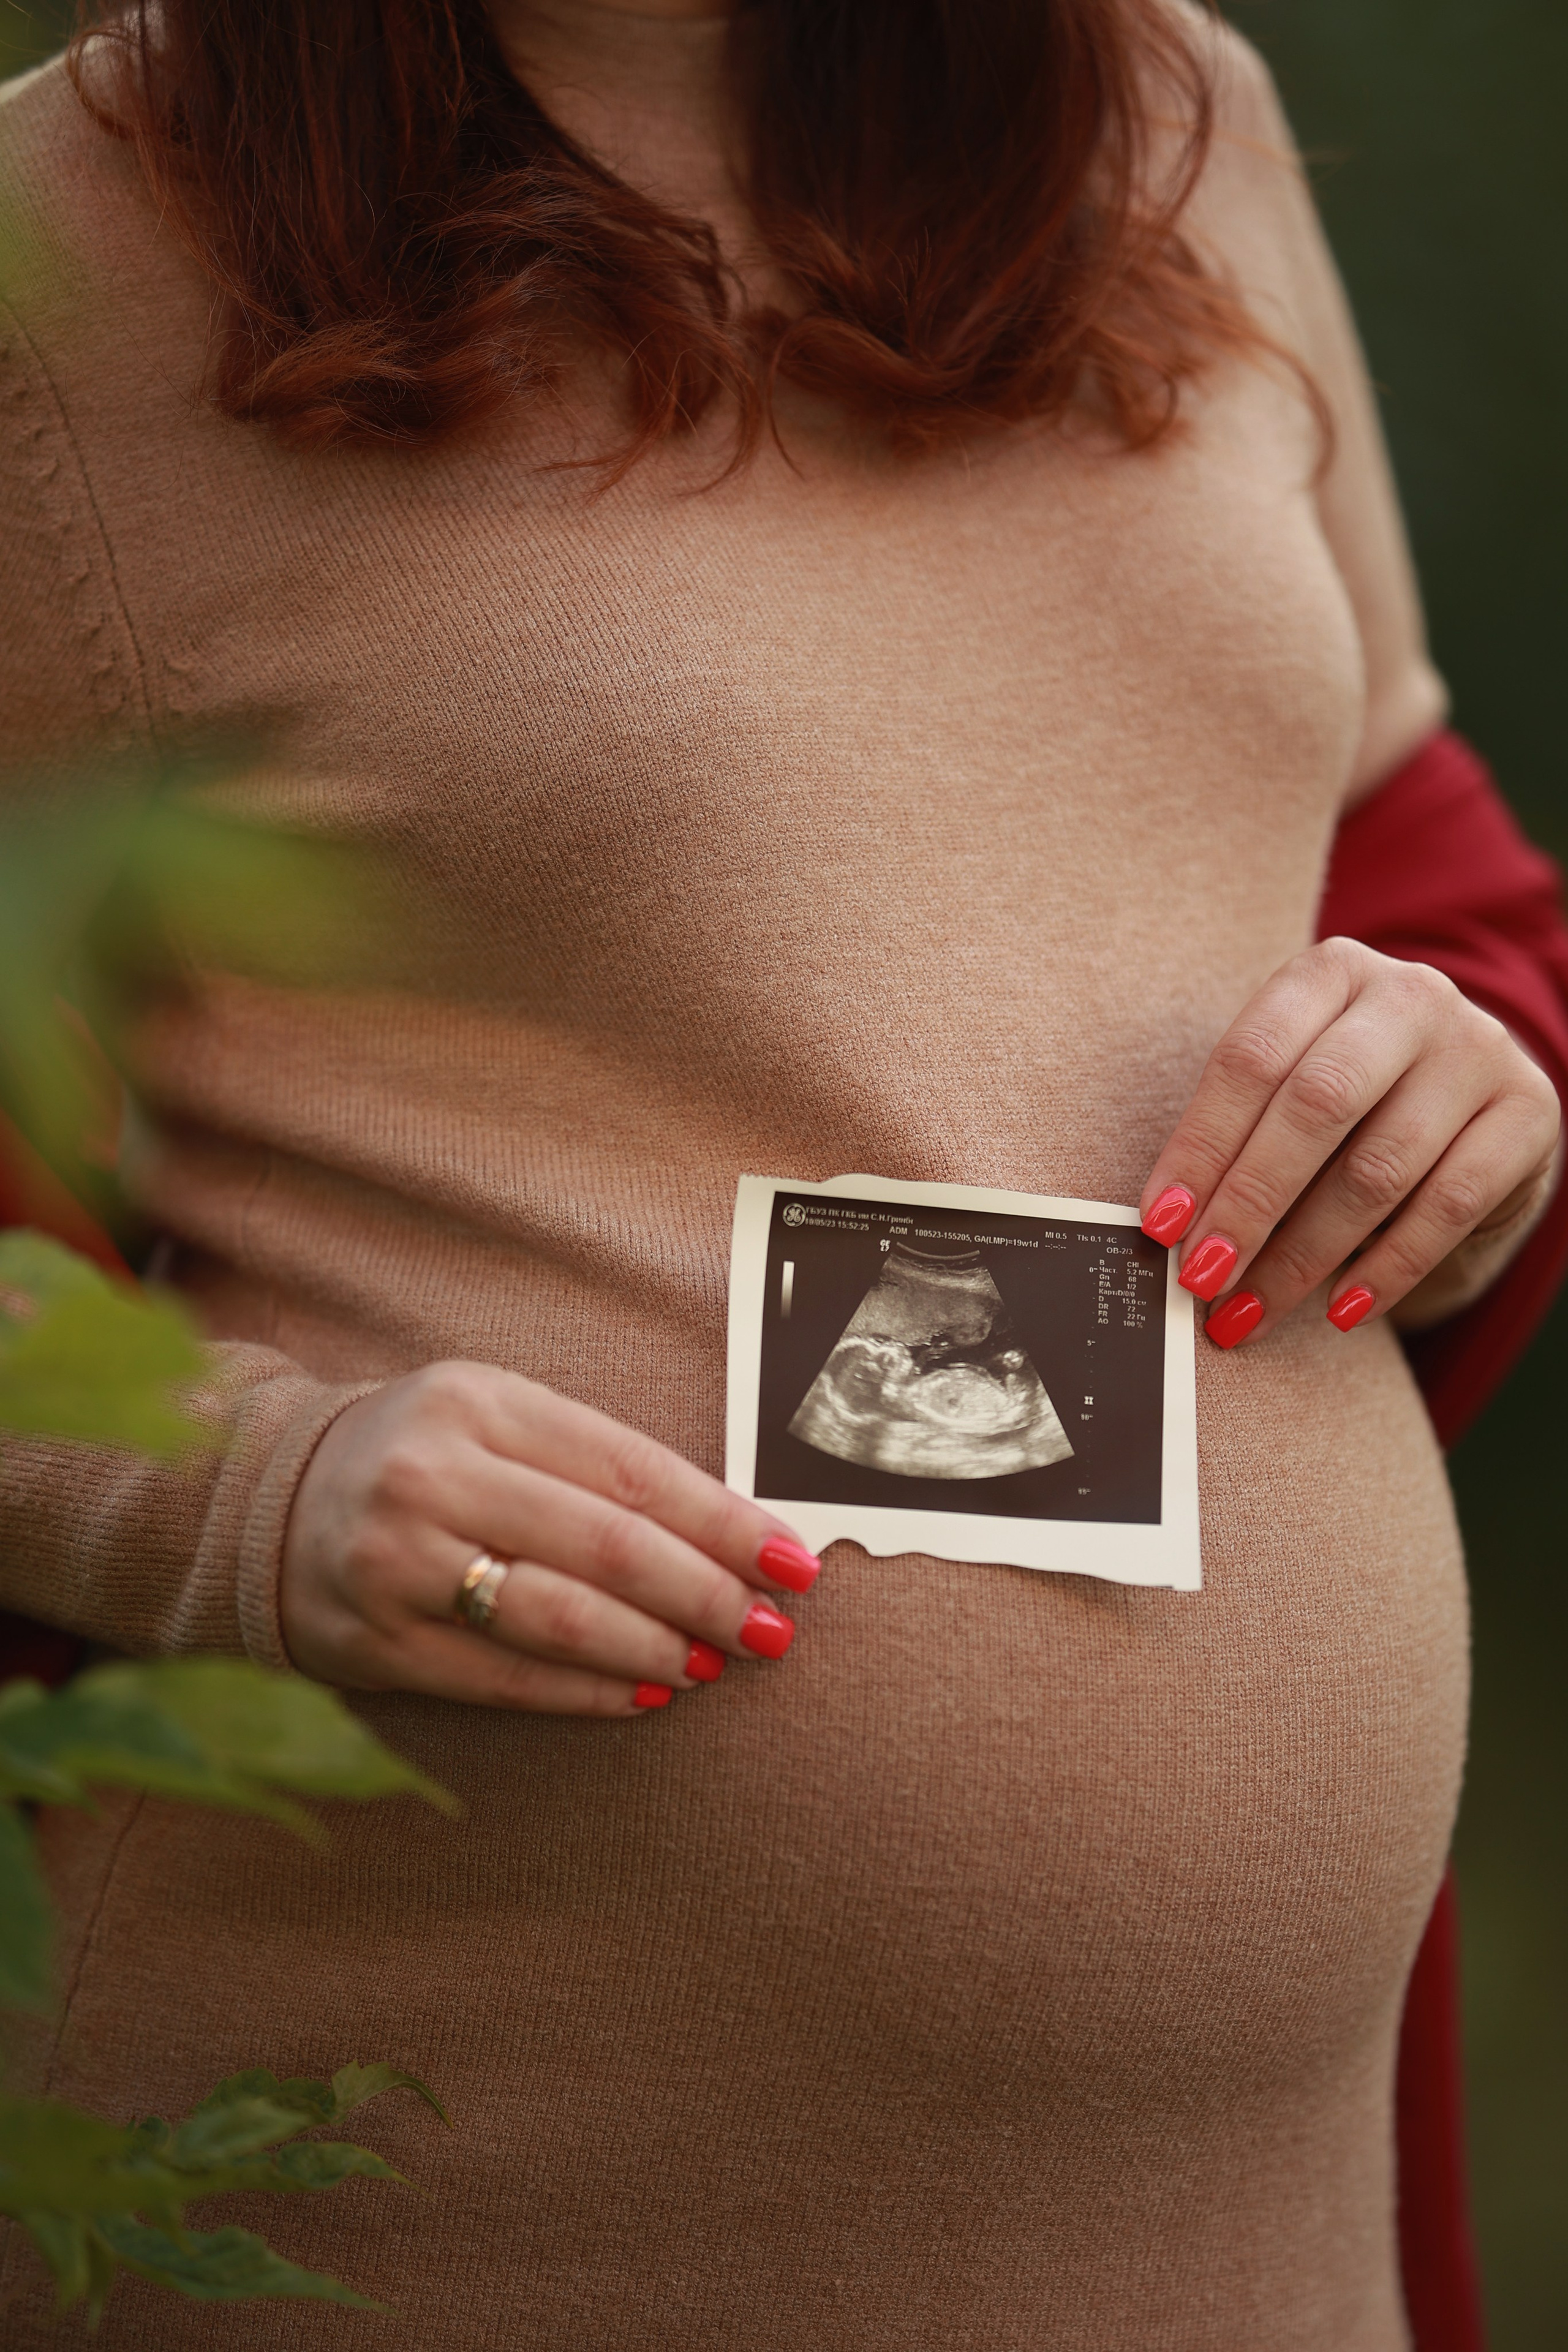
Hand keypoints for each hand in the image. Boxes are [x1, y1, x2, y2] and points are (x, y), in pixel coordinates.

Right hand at [280, 1363, 820, 1714]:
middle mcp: (434, 1477)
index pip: (630, 1468)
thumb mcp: (497, 1418)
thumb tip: (729, 1533)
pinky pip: (506, 1677)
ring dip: (654, 1649)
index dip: (722, 1521)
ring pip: (559, 1619)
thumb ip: (596, 1462)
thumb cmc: (422, 1456)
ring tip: (712, 1662)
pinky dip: (586, 1692)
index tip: (790, 1559)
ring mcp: (399, 1564)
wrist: (272, 1501)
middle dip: (705, 1593)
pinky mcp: (378, 1644)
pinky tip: (640, 1694)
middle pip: (605, 1546)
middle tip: (769, 1628)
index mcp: (477, 1403)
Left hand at [1139, 937, 1560, 1347]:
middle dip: (1250, 1203)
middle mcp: (1409, 996)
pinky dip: (1386, 1270)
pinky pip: (1448, 1208)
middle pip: (1316, 1106)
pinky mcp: (1526, 1113)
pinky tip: (1338, 1310)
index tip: (1161, 1223)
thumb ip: (1239, 1133)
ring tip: (1251, 1310)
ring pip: (1378, 1168)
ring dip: (1304, 1255)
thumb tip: (1172, 1225)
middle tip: (1203, 1275)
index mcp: (1330, 972)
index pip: (1251, 1059)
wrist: (1467, 1082)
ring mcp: (1476, 1051)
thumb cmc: (1352, 1089)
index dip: (1201, 1146)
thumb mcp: (1291, 1079)